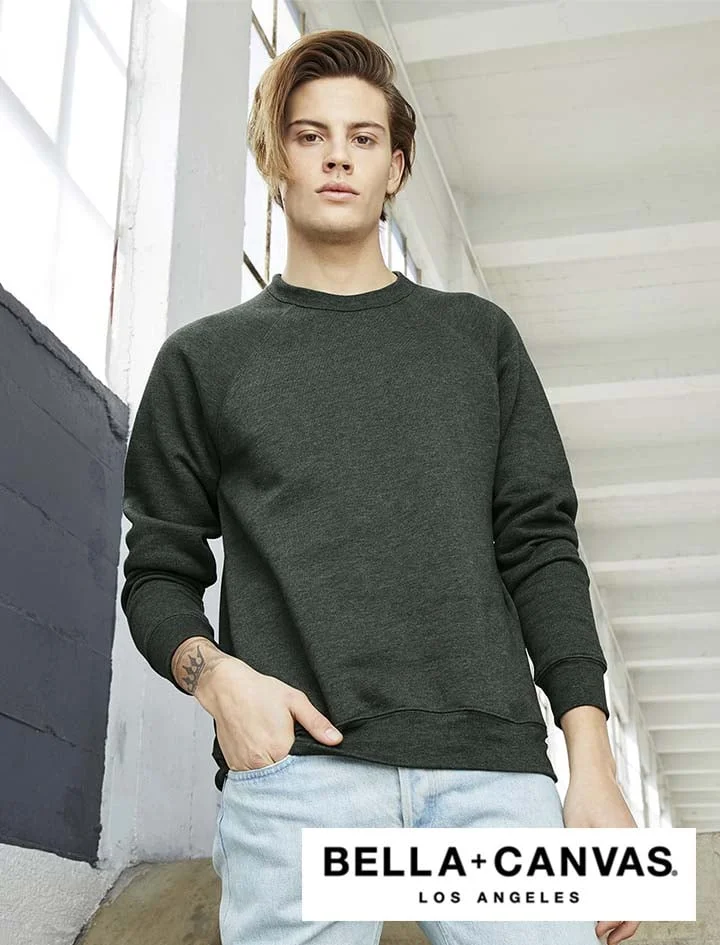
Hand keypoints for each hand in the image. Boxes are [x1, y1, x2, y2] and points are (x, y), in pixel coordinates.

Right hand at [194, 655, 342, 770]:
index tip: (314, 770)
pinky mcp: (234, 764)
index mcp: (279, 748)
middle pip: (283, 781)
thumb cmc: (259, 691)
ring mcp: (244, 765)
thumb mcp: (295, 701)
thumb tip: (335, 739)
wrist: (226, 687)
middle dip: (293, 778)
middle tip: (299, 767)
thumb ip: (316, 723)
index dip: (309, 773)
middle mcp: (259, 762)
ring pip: (266, 783)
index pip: (301, 774)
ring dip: (275, 778)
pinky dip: (260, 773)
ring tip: (281, 762)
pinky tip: (266, 760)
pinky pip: (251, 778)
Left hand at [563, 770, 639, 943]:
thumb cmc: (583, 798)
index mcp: (626, 851)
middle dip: (622, 923)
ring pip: (635, 888)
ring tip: (603, 924)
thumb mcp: (576, 834)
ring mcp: (635, 846)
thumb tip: (586, 898)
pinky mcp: (629, 842)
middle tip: (603, 936)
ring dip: (622, 908)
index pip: (628, 899)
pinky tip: (605, 898)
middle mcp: (636, 850)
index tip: (598, 931)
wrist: (594, 773)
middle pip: (639, 900)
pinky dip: (621, 891)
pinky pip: (630, 874)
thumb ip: (583, 864)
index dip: (615, 921)